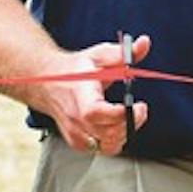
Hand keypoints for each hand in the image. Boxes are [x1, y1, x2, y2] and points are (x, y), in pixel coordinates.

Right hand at [35, 34, 150, 156]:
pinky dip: (114, 140)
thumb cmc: (75, 70)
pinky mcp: (78, 143)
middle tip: (139, 109)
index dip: (121, 114)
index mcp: (80, 96)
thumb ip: (124, 52)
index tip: (138, 104)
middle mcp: (76, 119)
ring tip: (128, 116)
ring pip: (107, 146)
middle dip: (131, 123)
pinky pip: (102, 149)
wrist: (48, 83)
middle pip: (107, 133)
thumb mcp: (99, 55)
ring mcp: (76, 134)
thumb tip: (144, 43)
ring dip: (124, 133)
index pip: (97, 113)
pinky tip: (116, 125)